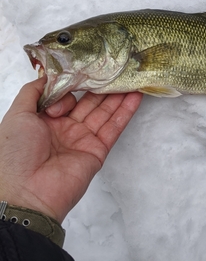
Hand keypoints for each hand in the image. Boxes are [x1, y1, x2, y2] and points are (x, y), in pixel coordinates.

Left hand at [0, 76, 142, 222]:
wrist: (26, 194)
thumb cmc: (15, 153)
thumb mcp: (17, 115)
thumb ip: (32, 92)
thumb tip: (48, 75)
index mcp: (44, 120)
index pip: (66, 95)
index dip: (73, 84)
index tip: (81, 70)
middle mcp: (65, 128)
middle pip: (88, 102)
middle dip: (101, 85)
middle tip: (115, 67)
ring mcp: (82, 139)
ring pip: (104, 112)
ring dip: (118, 95)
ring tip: (130, 76)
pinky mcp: (97, 151)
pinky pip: (113, 128)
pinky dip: (125, 112)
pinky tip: (135, 96)